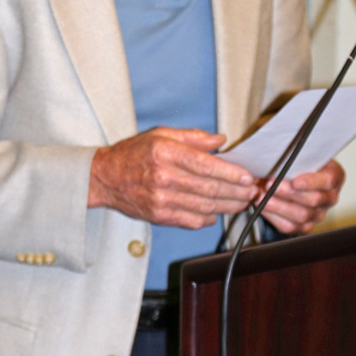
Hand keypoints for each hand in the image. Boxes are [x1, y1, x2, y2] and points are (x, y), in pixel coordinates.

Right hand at [88, 128, 257, 228]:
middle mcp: (164, 177)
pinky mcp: (160, 216)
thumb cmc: (132, 154)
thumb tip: (221, 140)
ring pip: (205, 206)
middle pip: (209, 188)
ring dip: (228, 206)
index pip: (206, 165)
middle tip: (251, 191)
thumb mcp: (160, 135)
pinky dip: (209, 217)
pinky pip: (192, 221)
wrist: (104, 178)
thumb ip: (192, 137)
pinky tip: (218, 211)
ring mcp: (161, 200)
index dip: (231, 172)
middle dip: (236, 191)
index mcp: (165, 153)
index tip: (247, 175)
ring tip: (242, 202)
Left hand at [259, 159, 344, 234]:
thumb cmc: (297, 162)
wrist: (291, 176)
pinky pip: (289, 226)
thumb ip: (295, 152)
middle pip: (313, 200)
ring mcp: (318, 214)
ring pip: (300, 216)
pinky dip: (272, 216)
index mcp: (334, 176)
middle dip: (288, 193)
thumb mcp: (300, 153)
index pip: (328, 181)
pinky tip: (261, 205)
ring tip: (261, 196)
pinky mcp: (304, 227)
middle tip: (269, 184)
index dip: (312, 182)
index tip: (295, 181)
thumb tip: (281, 152)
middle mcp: (330, 198)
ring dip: (278, 205)